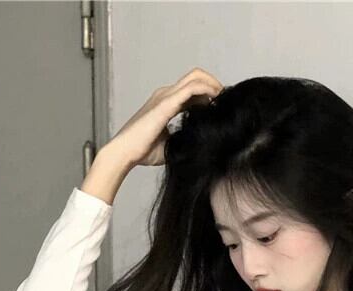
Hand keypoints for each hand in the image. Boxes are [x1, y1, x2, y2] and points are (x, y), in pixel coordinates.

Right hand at [107, 67, 223, 167]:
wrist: (125, 152)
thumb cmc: (143, 151)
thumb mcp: (172, 143)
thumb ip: (184, 137)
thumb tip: (201, 142)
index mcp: (166, 102)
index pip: (193, 89)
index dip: (210, 94)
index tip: (223, 107)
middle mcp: (166, 95)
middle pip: (196, 76)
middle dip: (215, 85)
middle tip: (227, 102)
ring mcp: (165, 96)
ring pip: (196, 77)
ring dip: (214, 86)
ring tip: (225, 102)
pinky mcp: (166, 103)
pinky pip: (191, 89)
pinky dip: (207, 91)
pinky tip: (216, 103)